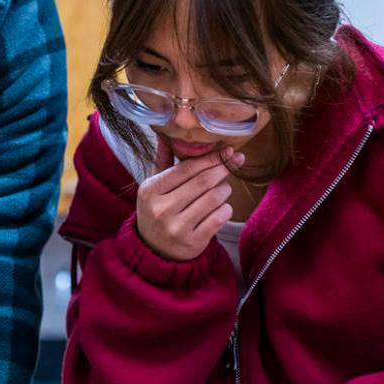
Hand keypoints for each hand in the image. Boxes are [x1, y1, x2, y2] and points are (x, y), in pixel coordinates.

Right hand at [135, 136, 242, 260]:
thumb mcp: (154, 186)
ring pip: (215, 198)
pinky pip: (220, 218)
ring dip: (225, 189)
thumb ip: (163, 161)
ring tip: (222, 188)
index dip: (210, 157)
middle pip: (203, 182)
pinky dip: (226, 209)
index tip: (227, 150)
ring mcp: (177, 228)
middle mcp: (161, 210)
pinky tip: (221, 207)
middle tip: (233, 163)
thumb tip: (167, 133)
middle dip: (223, 169)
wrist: (154, 249)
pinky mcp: (193, 243)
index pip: (186, 168)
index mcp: (150, 191)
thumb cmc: (157, 210)